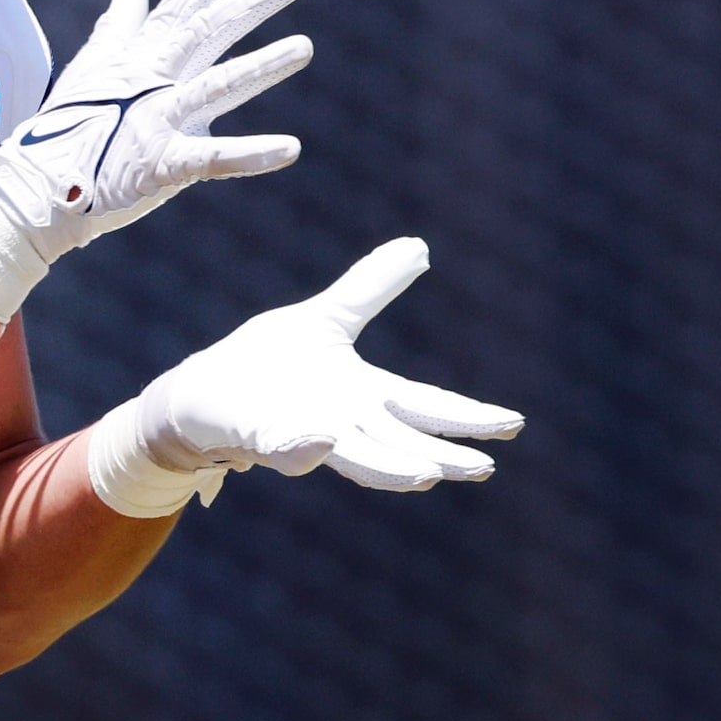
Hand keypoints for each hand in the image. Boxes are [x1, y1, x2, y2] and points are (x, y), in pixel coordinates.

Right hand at [0, 0, 311, 319]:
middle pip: (208, 29)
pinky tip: (289, 148)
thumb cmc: (71, 127)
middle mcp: (155, 78)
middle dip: (252, 2)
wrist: (40, 188)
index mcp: (143, 54)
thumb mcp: (96, 65)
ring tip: (304, 48)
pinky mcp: (160, 163)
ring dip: (262, 66)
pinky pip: (211, 158)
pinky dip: (250, 155)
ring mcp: (157, 119)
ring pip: (216, 85)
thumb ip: (122, 22)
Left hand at [86, 239, 524, 514]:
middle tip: (483, 468)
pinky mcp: (265, 439)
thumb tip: (420, 245)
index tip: (513, 424)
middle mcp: (344, 422)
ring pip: (356, 456)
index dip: (468, 417)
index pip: (425, 406)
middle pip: (402, 441)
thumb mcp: (328, 318)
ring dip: (389, 467)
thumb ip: (372, 287)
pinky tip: (320, 441)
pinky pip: (287, 447)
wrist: (206, 389)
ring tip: (426, 476)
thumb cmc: (269, 362)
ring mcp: (306, 435)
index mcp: (364, 395)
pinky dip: (304, 448)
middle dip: (443, 454)